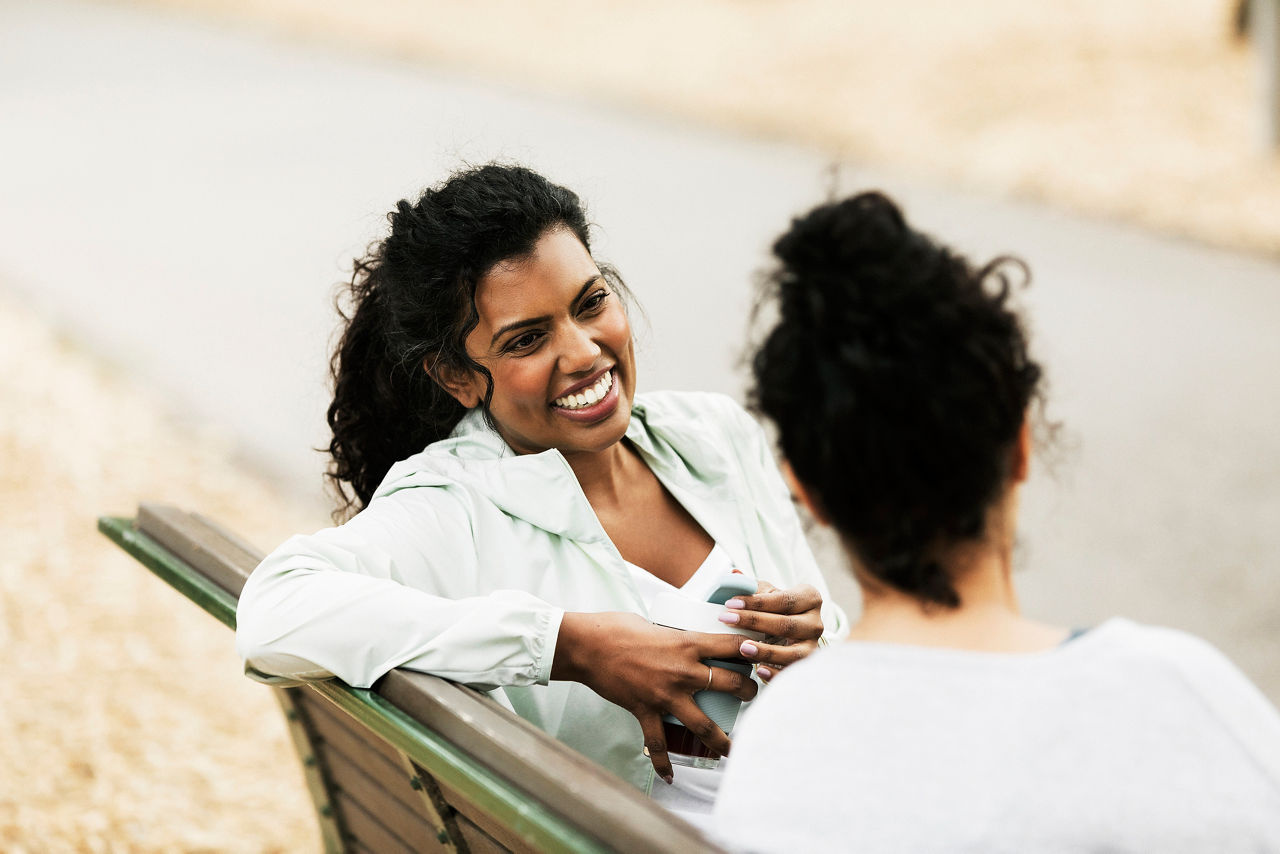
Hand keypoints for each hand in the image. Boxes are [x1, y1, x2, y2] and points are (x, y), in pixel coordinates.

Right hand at [551, 611, 756, 781]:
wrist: (587, 646)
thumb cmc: (617, 628)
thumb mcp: (655, 624)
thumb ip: (674, 636)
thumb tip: (684, 641)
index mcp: (688, 643)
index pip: (732, 646)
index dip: (753, 650)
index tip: (763, 654)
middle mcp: (684, 670)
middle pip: (730, 684)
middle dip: (748, 693)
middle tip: (753, 697)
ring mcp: (666, 695)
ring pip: (704, 725)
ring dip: (722, 741)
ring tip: (733, 750)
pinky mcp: (645, 711)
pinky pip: (659, 744)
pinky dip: (664, 764)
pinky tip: (670, 778)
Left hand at [717, 580, 823, 682]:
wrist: (792, 633)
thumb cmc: (776, 609)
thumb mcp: (768, 594)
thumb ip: (751, 586)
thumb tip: (732, 575)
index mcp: (810, 598)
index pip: (783, 600)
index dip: (756, 602)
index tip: (730, 603)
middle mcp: (816, 623)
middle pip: (786, 624)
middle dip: (754, 622)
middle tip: (726, 619)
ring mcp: (813, 646)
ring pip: (793, 652)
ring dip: (767, 651)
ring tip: (742, 648)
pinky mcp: (807, 666)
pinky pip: (792, 672)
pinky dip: (776, 674)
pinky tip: (758, 671)